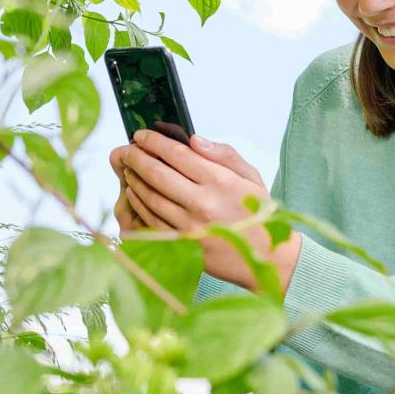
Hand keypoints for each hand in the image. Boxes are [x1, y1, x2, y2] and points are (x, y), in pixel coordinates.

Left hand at [108, 129, 301, 293]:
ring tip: (128, 167)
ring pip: (149, 196)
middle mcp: (202, 203)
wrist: (267, 259)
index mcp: (220, 181)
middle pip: (156, 173)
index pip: (177, 154)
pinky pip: (150, 220)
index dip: (154, 141)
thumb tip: (194, 140)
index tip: (141, 135)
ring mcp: (189, 226)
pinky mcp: (182, 245)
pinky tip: (135, 192)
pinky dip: (138, 203)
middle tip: (127, 149)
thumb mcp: (250, 177)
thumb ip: (224, 154)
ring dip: (133, 179)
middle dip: (136, 157)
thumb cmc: (257, 214)